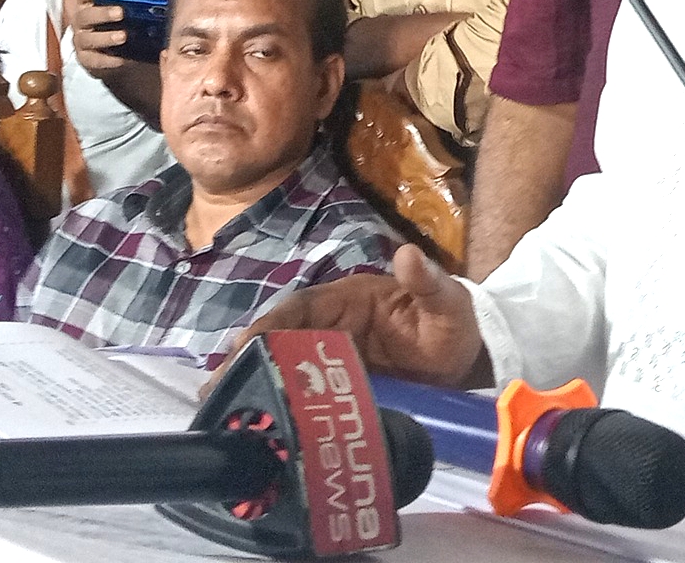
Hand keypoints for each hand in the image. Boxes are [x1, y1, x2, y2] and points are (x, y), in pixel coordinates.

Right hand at [63, 0, 133, 81]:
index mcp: (88, 2)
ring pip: (87, 38)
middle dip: (103, 13)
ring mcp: (81, 39)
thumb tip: (155, 3)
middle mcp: (81, 19)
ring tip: (123, 36)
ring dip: (105, 37)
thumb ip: (132, 4)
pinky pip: (92, 60)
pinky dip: (107, 60)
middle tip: (120, 12)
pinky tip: (120, 59)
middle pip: (86, 14)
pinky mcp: (85, 58)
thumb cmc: (118, 25)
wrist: (112, 54)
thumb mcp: (123, 10)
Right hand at [219, 243, 489, 389]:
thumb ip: (427, 282)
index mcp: (347, 300)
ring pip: (286, 371)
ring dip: (255, 387)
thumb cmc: (453, 323)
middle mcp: (331, 329)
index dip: (270, 324)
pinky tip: (262, 431)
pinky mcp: (339, 391)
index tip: (244, 345)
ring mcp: (332, 363)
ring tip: (223, 414)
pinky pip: (306, 399)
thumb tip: (407, 253)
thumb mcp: (446, 302)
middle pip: (280, 342)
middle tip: (215, 391)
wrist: (469, 363)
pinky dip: (282, 409)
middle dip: (246, 362)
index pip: (299, 309)